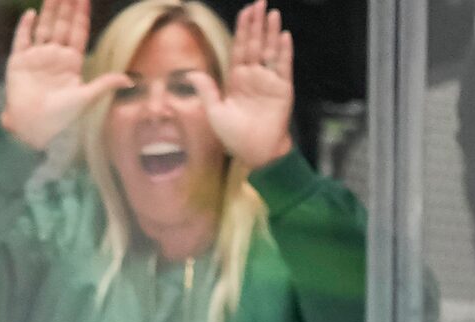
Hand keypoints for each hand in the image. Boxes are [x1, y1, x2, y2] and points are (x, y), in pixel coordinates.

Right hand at [0, 0, 131, 154]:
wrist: (32, 129)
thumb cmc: (59, 118)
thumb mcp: (86, 98)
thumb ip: (105, 83)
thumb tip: (130, 81)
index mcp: (71, 62)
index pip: (78, 31)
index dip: (81, 13)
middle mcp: (54, 56)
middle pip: (62, 24)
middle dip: (66, 5)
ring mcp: (36, 58)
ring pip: (44, 27)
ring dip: (48, 10)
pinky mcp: (18, 63)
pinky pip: (22, 40)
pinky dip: (25, 27)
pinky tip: (31, 13)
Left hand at [194, 2, 294, 171]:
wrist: (256, 153)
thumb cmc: (234, 137)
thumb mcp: (215, 112)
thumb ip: (207, 90)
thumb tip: (190, 73)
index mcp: (237, 80)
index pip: (240, 48)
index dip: (242, 30)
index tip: (244, 11)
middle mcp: (254, 76)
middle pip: (256, 44)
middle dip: (256, 24)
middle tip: (259, 3)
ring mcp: (269, 81)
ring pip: (271, 50)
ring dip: (271, 32)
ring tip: (272, 13)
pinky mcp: (283, 88)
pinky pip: (284, 66)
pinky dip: (284, 51)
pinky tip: (283, 36)